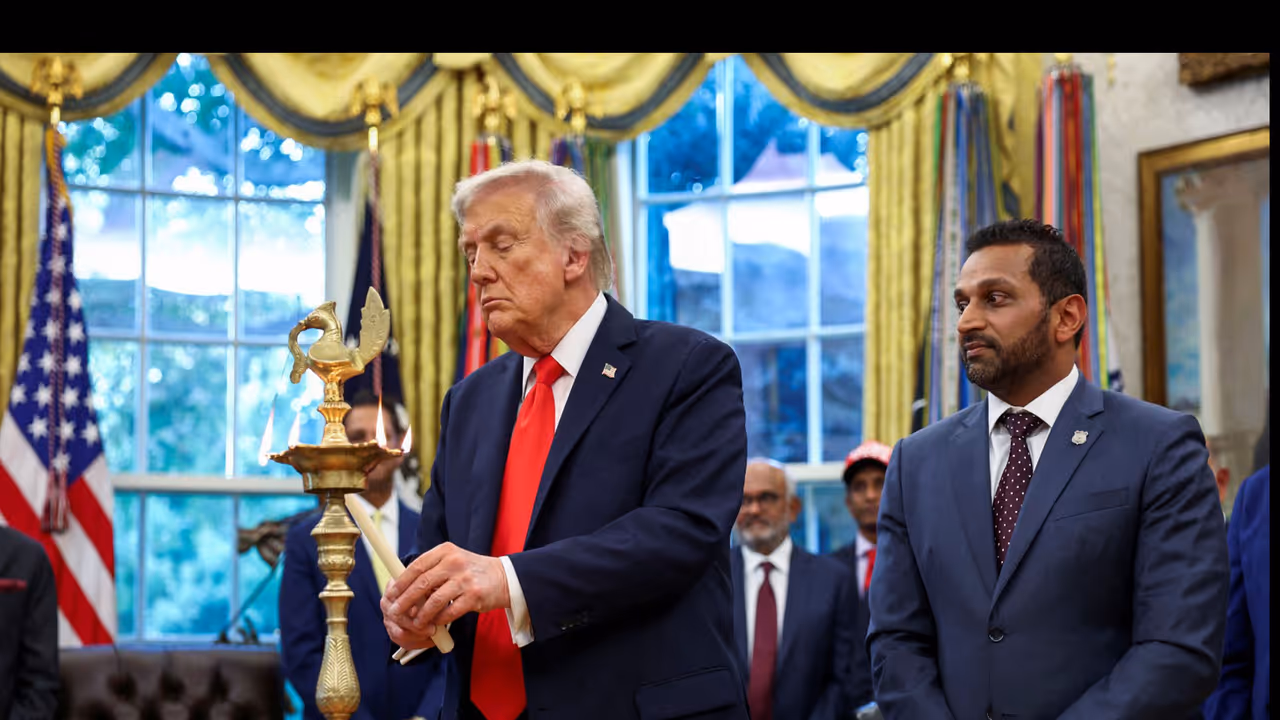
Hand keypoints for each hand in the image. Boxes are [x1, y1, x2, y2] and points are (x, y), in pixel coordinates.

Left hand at [381, 542, 509, 640]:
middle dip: (405, 600)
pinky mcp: (474, 596)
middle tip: (395, 611)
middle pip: (422, 584)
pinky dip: (439, 620)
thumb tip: (404, 588)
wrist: (504, 578)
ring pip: (434, 601)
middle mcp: (455, 562)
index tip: (391, 594)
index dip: (401, 582)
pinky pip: (449, 612)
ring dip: (421, 615)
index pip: (417, 566)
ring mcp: (465, 579)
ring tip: (415, 623)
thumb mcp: (453, 560)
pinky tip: (434, 624)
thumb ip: (431, 570)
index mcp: (446, 551)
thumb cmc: (472, 571)